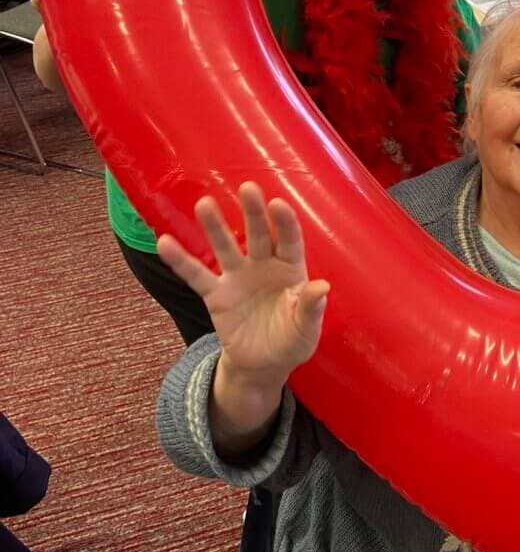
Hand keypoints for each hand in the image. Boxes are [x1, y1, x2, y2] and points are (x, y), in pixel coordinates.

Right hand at [157, 182, 328, 398]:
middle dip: (253, 212)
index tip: (278, 204)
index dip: (284, 223)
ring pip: (226, 246)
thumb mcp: (306, 328)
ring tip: (204, 204)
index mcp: (290, 269)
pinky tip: (165, 242)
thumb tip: (322, 287)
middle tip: (247, 188)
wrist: (264, 363)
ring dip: (215, 226)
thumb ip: (311, 307)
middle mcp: (263, 266)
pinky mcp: (216, 294)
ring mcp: (238, 277)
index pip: (289, 241)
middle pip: (258, 234)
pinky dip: (181, 261)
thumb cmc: (292, 340)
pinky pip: (196, 275)